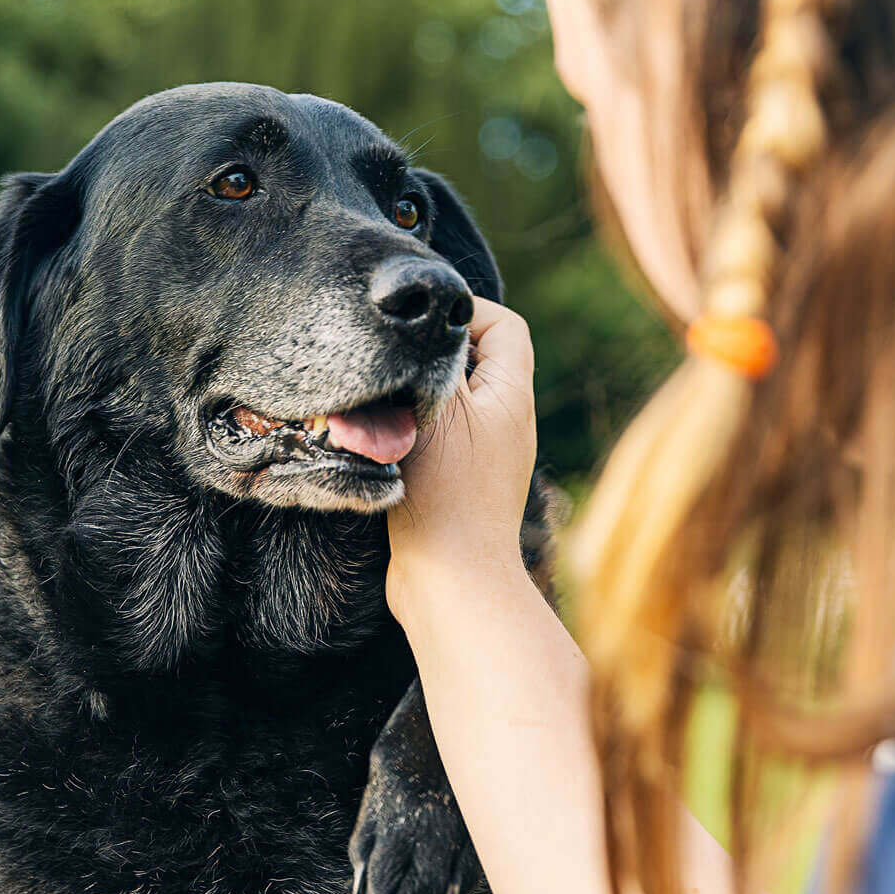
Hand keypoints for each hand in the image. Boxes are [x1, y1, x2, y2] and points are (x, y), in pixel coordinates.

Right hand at [388, 297, 537, 619]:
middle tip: (393, 359)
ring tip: (382, 403)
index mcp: (512, 395)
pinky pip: (441, 437)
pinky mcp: (463, 485)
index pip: (504, 325)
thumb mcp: (438, 408)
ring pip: (453, 400)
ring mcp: (488, 455)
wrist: (452, 582)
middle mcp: (509, 422)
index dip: (465, 311)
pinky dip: (412, 430)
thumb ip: (436, 357)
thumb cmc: (446, 492)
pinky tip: (382, 442)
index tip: (419, 323)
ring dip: (416, 395)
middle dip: (433, 354)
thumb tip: (429, 321)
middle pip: (477, 360)